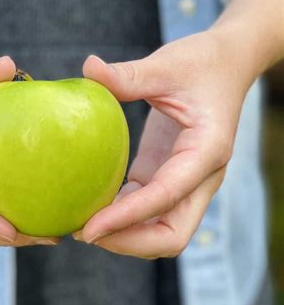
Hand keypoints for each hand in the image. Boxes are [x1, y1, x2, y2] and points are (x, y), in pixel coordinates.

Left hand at [73, 30, 250, 257]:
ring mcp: (186, 181)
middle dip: (128, 242)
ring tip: (78, 225)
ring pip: (159, 231)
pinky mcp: (166, 176)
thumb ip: (129, 74)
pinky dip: (119, 216)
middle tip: (82, 232)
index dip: (126, 218)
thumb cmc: (202, 62)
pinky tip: (88, 206)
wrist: (227, 64)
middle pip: (171, 236)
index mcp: (206, 151)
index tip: (89, 229)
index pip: (165, 197)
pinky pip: (145, 210)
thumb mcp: (167, 64)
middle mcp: (201, 177)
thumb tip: (88, 67)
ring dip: (122, 235)